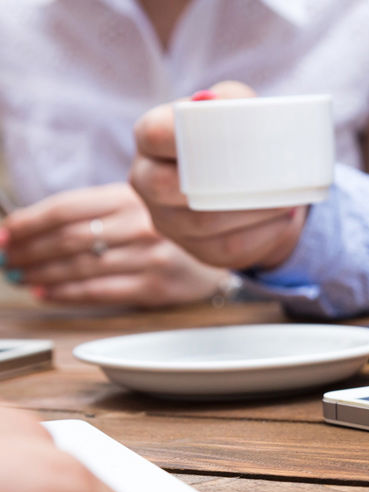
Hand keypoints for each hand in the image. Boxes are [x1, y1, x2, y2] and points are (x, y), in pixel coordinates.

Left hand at [1, 183, 229, 305]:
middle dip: (29, 251)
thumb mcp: (137, 204)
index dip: (27, 222)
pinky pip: (100, 291)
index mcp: (131, 197)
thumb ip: (93, 211)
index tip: (5, 234)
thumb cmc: (169, 229)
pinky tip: (46, 293)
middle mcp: (141, 225)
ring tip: (21, 277)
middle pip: (69, 239)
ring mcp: (151, 256)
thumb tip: (28, 227)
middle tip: (7, 259)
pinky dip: (66, 294)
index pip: (65, 208)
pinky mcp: (157, 285)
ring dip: (42, 274)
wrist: (224, 251)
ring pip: (80, 266)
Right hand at [131, 81, 305, 269]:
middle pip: (171, 187)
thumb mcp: (233, 111)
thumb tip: (222, 104)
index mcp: (151, 142)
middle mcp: (148, 183)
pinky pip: (227, 248)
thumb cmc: (234, 139)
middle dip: (222, 180)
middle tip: (266, 172)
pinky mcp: (198, 251)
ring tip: (288, 198)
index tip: (215, 131)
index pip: (153, 134)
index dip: (179, 134)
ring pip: (204, 221)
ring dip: (251, 210)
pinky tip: (282, 221)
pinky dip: (261, 234)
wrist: (245, 185)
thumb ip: (230, 100)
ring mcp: (170, 223)